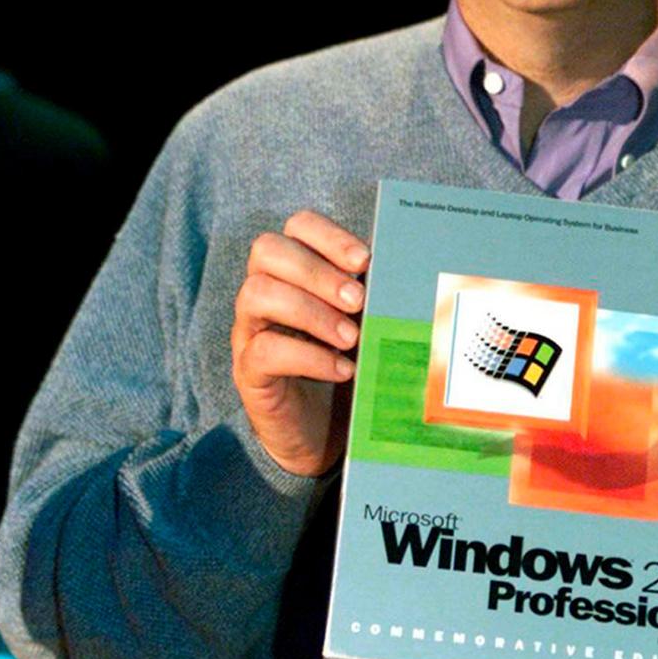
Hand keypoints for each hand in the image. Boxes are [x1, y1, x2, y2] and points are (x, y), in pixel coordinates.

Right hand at [230, 210, 369, 476]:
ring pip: (256, 293)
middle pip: (267, 250)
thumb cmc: (346, 363)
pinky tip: (342, 369)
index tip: (364, 260)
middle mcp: (263, 292)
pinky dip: (309, 357)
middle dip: (317, 270)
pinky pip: (264, 350)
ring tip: (350, 337)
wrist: (323, 431)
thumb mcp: (362, 323)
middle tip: (358, 299)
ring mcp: (249, 330)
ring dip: (310, 311)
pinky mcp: (248, 371)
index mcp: (294, 271)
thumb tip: (408, 271)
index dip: (328, 235)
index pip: (296, 227)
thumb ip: (373, 297)